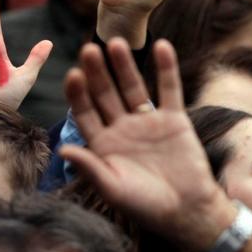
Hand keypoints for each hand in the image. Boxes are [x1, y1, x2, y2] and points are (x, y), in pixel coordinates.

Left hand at [59, 38, 232, 251]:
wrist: (188, 209)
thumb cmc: (147, 206)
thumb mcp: (114, 189)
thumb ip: (90, 168)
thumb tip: (62, 149)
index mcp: (104, 145)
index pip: (85, 113)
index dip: (78, 94)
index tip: (72, 75)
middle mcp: (123, 129)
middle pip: (106, 94)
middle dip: (97, 73)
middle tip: (88, 49)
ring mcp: (148, 122)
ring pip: (134, 87)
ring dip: (125, 65)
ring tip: (116, 42)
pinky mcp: (175, 119)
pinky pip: (169, 89)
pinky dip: (167, 69)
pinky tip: (163, 47)